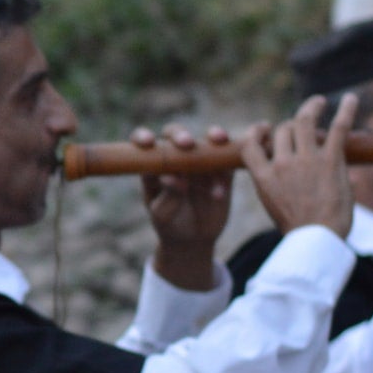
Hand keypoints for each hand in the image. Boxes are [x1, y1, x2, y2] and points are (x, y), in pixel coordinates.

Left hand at [131, 122, 233, 289]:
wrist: (195, 238)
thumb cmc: (170, 223)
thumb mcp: (163, 215)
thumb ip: (167, 195)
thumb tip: (172, 177)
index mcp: (154, 165)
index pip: (144, 144)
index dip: (143, 137)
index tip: (147, 143)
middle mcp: (176, 157)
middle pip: (177, 134)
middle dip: (181, 134)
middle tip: (187, 144)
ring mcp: (201, 161)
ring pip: (208, 140)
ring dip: (214, 136)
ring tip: (218, 141)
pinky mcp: (223, 170)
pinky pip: (229, 159)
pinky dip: (229, 165)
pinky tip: (219, 192)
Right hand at [242, 94, 356, 237]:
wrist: (316, 240)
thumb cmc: (299, 229)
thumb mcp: (274, 206)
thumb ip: (278, 186)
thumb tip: (292, 177)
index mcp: (264, 177)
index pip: (251, 145)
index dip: (257, 132)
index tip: (265, 129)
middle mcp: (282, 164)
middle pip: (282, 130)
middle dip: (291, 125)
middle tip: (304, 121)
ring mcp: (306, 160)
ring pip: (304, 121)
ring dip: (312, 107)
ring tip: (320, 101)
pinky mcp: (330, 160)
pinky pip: (338, 128)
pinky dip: (346, 110)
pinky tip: (352, 98)